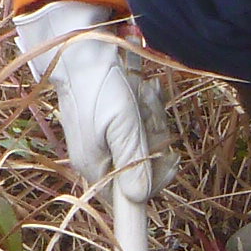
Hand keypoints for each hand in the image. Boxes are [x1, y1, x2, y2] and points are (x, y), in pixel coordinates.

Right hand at [15, 1, 158, 193]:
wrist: (81, 52)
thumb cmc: (100, 88)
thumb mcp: (123, 125)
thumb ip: (133, 162)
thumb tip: (139, 199)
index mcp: (95, 167)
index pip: (128, 198)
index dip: (153, 182)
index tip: (170, 162)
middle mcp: (98, 158)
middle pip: (143, 166)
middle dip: (154, 139)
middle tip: (150, 115)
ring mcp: (105, 140)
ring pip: (145, 143)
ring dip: (151, 118)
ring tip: (144, 95)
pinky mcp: (111, 123)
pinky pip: (139, 125)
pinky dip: (146, 108)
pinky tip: (143, 91)